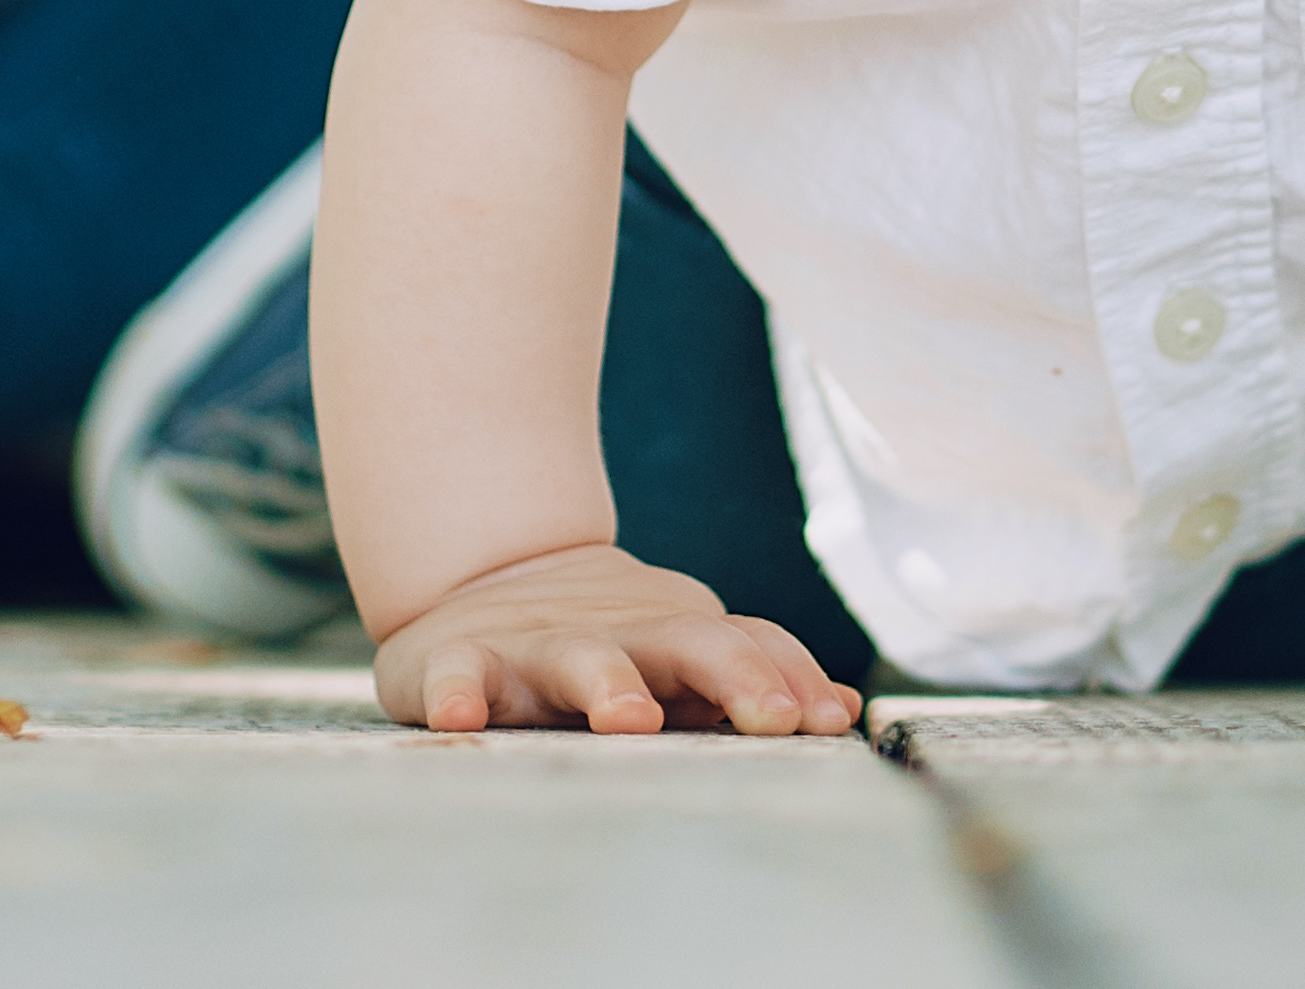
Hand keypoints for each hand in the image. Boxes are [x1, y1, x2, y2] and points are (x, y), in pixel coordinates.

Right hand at [372, 543, 861, 738]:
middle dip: (736, 676)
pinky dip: (457, 691)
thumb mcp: (678, 660)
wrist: (483, 584)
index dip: (792, 678)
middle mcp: (616, 638)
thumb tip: (847, 708)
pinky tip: (460, 716)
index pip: (749, 648)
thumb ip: (751, 680)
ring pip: (580, 659)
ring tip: (629, 716)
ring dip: (608, 683)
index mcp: (674, 643)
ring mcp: (537, 647)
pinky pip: (456, 676)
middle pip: (687, 646)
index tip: (829, 719)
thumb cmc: (602, 648)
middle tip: (774, 716)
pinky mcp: (459, 661)